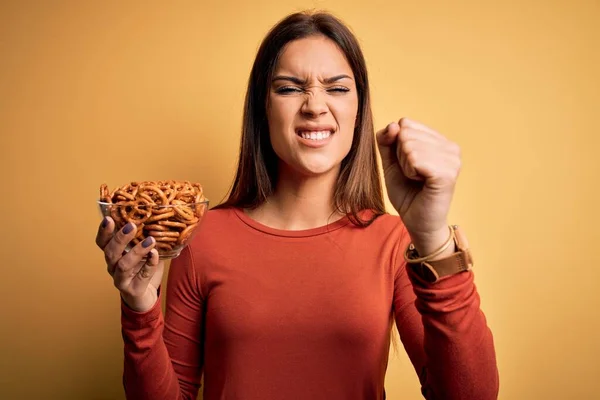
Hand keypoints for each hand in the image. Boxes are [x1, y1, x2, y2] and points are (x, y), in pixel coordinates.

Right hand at [95, 218, 163, 311]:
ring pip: (123, 265)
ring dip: (136, 251)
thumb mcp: (142, 251)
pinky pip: (141, 276)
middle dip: (119, 238)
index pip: (102, 242)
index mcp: (113, 255)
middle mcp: (113, 267)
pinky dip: (149, 264)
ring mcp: (121, 279)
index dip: (103, 231)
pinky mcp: (133, 289)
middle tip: (131, 226)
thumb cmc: (142, 269)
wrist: (146, 296)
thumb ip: (143, 236)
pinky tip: (155, 254)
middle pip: (110, 252)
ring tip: (150, 240)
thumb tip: (156, 215)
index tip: (109, 218)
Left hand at [376, 118, 460, 255]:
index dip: (397, 145)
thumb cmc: (407, 193)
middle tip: (413, 175)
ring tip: (417, 180)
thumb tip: (393, 125)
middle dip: (400, 156)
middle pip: (406, 132)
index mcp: (440, 140)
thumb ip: (387, 141)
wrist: (417, 221)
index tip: (408, 165)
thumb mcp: (391, 162)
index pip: (405, 123)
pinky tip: (421, 183)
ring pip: (409, 145)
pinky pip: (414, 159)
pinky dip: (410, 172)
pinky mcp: (447, 172)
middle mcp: (451, 146)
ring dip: (405, 166)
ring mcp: (452, 158)